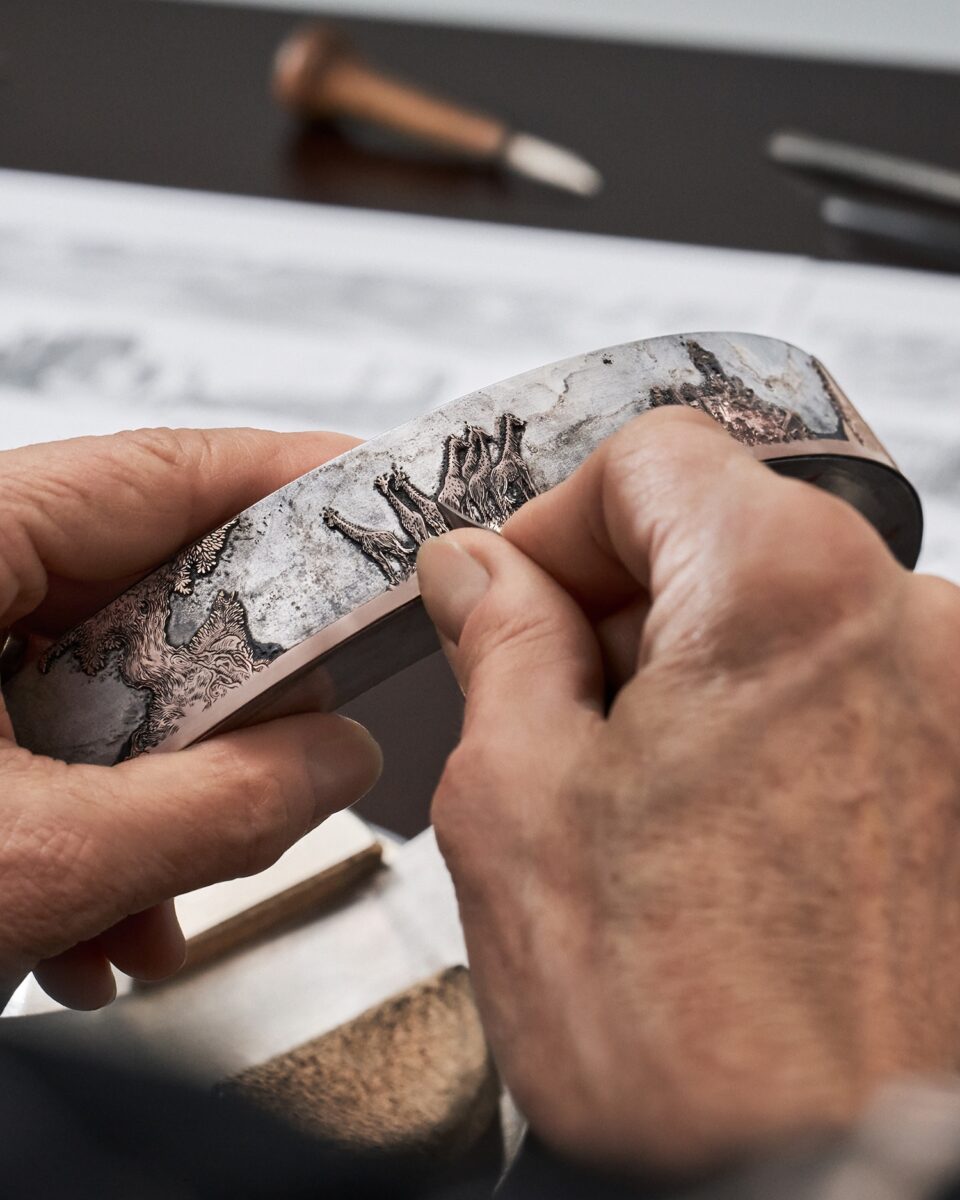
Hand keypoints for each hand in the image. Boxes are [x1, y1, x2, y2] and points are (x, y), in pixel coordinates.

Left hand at [0, 428, 381, 1010]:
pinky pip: (50, 736)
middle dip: (229, 696)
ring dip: (156, 795)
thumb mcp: (27, 861)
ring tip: (161, 896)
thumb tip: (339, 763)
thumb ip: (216, 811)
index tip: (379, 505)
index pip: (162, 468)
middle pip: (148, 584)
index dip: (290, 483)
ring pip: (103, 679)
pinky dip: (91, 826)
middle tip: (302, 743)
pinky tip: (96, 919)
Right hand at [417, 408, 959, 1172]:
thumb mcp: (518, 802)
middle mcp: (906, 625)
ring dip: (686, 675)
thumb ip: (499, 643)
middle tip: (545, 708)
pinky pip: (840, 695)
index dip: (553, 519)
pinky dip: (759, 727)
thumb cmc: (684, 1035)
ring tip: (630, 800)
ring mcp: (956, 702)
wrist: (830, 1195)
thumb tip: (479, 571)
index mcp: (785, 590)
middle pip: (720, 533)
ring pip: (778, 619)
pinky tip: (709, 832)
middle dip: (616, 605)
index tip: (506, 592)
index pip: (652, 455)